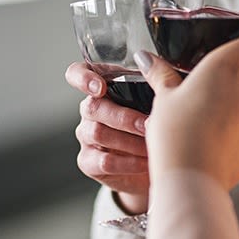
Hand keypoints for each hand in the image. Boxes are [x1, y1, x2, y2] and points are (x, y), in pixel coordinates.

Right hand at [64, 61, 149, 213]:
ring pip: (98, 133)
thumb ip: (157, 85)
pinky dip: (129, 163)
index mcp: (101, 89)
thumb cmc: (160, 130)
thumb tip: (161, 69)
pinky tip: (146, 163)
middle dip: (123, 117)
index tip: (100, 87)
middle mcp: (90, 111)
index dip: (83, 78)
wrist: (156, 168)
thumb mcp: (161, 105)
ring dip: (129, 141)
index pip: (77, 74)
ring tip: (153, 146)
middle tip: (149, 125)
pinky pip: (104, 161)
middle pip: (93, 107)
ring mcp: (86, 137)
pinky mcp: (88, 162)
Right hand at [136, 16, 238, 190]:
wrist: (191, 181)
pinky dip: (235, 132)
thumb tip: (146, 59)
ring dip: (233, 105)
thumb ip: (161, 74)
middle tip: (202, 89)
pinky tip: (212, 142)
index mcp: (232, 64)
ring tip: (204, 121)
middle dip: (231, 77)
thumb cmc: (176, 134)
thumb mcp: (164, 98)